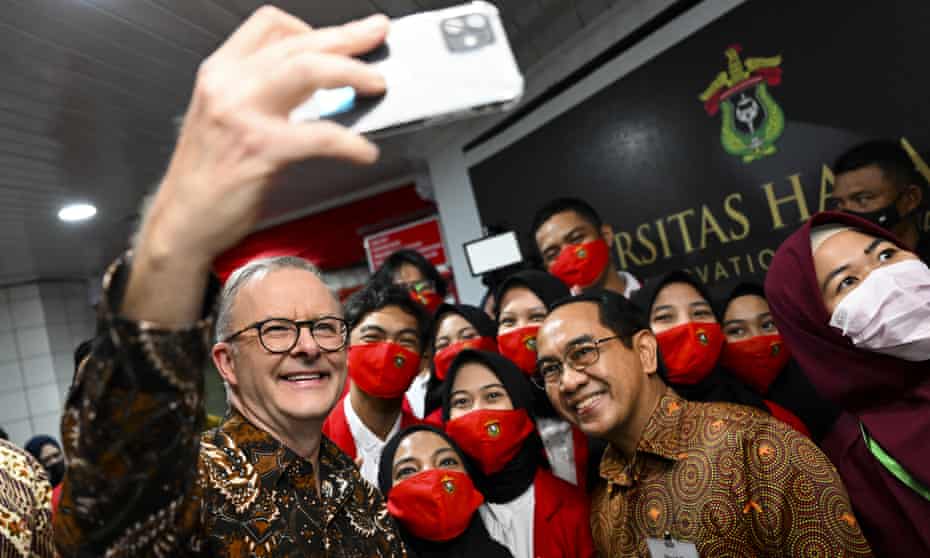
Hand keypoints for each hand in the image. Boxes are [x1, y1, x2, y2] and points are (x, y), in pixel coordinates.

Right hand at [123, 7, 388, 323]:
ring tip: (376, 83)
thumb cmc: (208, 175)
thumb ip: (267, 91)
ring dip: (351, 71)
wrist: (183, 220)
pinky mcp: (260, 149)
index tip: (342, 36)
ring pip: (308, 70)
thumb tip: (322, 82)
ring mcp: (242, 114)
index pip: (270, 25)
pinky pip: (318, 134)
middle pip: (298, 42)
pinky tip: (363, 151)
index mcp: (221, 71)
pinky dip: (349, 141)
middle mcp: (228, 84)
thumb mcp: (227, 116)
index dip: (312, 27)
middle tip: (376, 35)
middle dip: (347, 36)